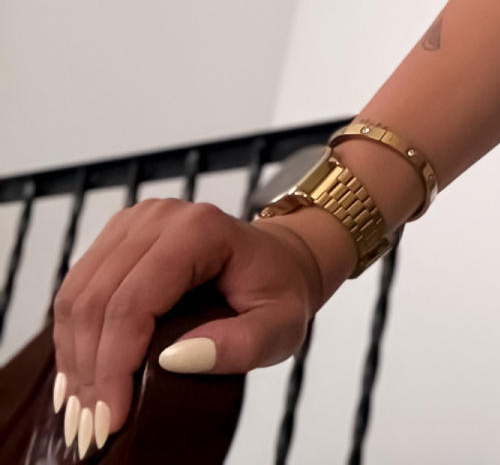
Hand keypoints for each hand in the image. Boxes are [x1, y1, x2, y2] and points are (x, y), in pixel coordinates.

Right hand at [50, 197, 321, 456]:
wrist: (281, 260)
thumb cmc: (280, 291)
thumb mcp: (282, 327)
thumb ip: (242, 345)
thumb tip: (175, 359)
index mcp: (200, 230)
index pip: (134, 303)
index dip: (115, 364)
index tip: (113, 416)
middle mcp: (160, 217)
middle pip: (97, 302)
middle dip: (90, 370)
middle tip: (92, 424)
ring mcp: (134, 224)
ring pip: (76, 298)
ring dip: (74, 359)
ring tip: (82, 408)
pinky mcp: (116, 239)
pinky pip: (76, 292)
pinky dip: (73, 339)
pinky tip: (78, 378)